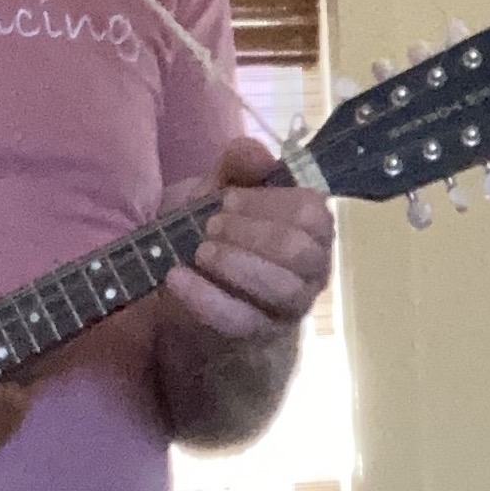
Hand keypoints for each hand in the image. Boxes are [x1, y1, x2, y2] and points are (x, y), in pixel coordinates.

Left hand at [160, 138, 335, 344]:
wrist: (195, 288)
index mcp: (313, 228)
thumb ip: (240, 163)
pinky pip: (240, 320)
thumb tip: (261, 156)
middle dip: (251, 234)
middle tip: (210, 226)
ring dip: (236, 264)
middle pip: (300, 251)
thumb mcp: (224, 188)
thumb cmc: (220, 231)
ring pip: (282, 289)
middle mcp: (312, 269)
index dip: (269, 203)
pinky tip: (176, 278)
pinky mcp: (257, 335)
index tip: (227, 199)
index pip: (312, 213)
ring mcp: (289, 306)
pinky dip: (204, 297)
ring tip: (200, 251)